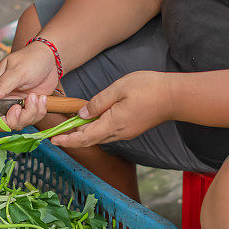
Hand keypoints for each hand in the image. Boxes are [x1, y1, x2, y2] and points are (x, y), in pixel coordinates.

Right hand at [0, 41, 59, 135]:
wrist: (50, 59)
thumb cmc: (30, 59)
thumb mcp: (16, 70)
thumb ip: (3, 85)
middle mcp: (1, 100)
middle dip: (9, 121)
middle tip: (19, 107)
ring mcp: (14, 106)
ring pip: (15, 124)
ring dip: (29, 113)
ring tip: (36, 97)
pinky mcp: (28, 109)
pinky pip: (31, 120)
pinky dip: (39, 111)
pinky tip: (41, 98)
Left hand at [52, 71, 174, 147]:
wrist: (175, 97)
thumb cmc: (149, 88)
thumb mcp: (119, 89)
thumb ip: (98, 102)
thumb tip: (82, 114)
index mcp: (113, 124)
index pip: (84, 137)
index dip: (67, 140)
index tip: (53, 140)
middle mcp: (118, 133)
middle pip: (90, 140)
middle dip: (72, 139)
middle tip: (56, 136)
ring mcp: (126, 132)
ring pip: (99, 137)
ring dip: (83, 135)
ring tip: (69, 129)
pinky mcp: (131, 129)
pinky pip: (109, 133)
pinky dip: (96, 130)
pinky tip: (91, 122)